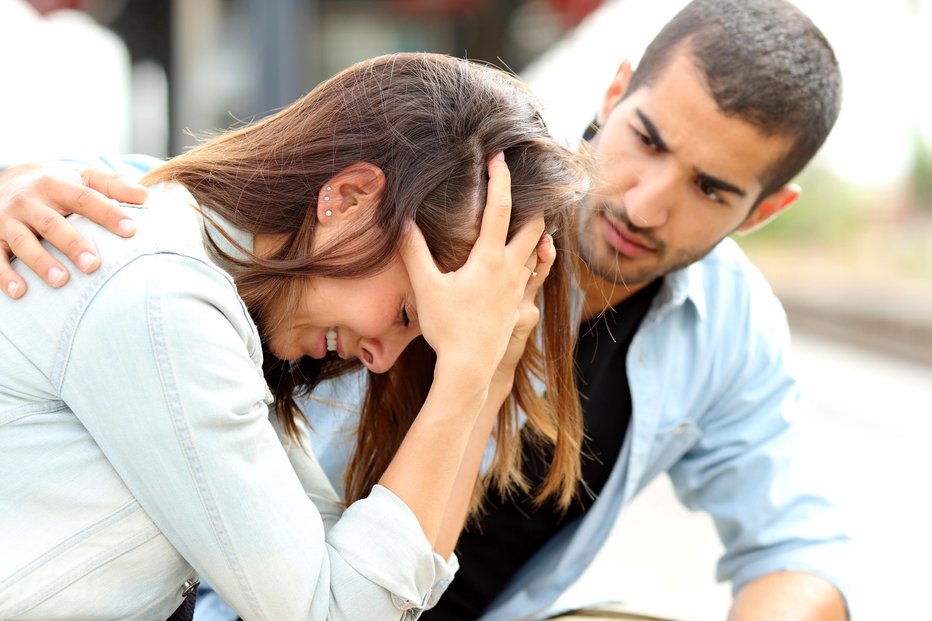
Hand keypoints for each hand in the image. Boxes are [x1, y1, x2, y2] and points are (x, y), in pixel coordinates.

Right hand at [0, 165, 145, 297]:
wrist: (6, 180)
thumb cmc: (59, 187)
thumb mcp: (83, 178)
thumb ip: (114, 185)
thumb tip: (145, 196)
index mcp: (57, 185)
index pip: (85, 198)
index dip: (108, 213)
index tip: (132, 230)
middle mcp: (30, 201)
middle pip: (53, 223)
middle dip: (72, 244)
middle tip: (93, 264)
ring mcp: (8, 220)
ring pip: (24, 242)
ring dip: (40, 262)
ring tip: (61, 281)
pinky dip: (4, 275)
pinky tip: (18, 292)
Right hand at [400, 153, 544, 388]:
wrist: (469, 367)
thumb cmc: (447, 328)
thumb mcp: (426, 288)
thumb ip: (413, 252)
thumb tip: (400, 222)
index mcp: (490, 259)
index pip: (501, 209)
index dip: (501, 180)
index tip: (499, 158)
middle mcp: (510, 270)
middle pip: (534, 227)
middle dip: (532, 204)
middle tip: (524, 188)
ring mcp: (518, 289)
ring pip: (538, 251)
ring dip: (536, 232)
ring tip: (530, 218)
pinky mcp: (519, 306)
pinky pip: (535, 274)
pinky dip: (538, 259)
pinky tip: (533, 258)